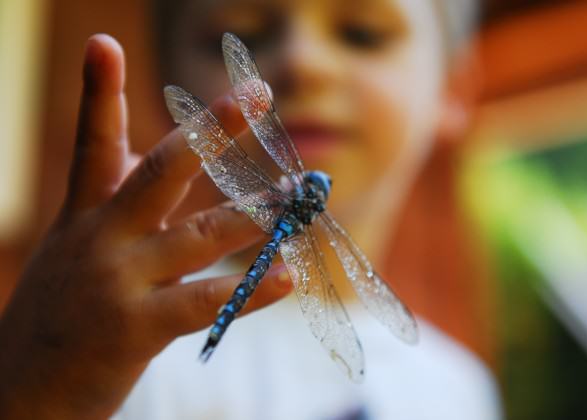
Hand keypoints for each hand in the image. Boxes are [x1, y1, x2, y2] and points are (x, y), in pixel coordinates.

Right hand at [0, 34, 290, 418]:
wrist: (20, 395)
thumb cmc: (58, 317)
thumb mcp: (74, 250)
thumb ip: (115, 203)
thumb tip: (146, 153)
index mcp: (83, 216)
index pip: (93, 143)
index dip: (96, 92)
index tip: (103, 42)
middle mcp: (101, 239)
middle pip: (161, 171)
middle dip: (211, 131)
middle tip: (257, 94)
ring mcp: (117, 282)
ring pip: (199, 237)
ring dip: (252, 216)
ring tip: (295, 196)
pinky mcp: (135, 329)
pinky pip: (204, 303)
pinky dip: (250, 291)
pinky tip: (287, 277)